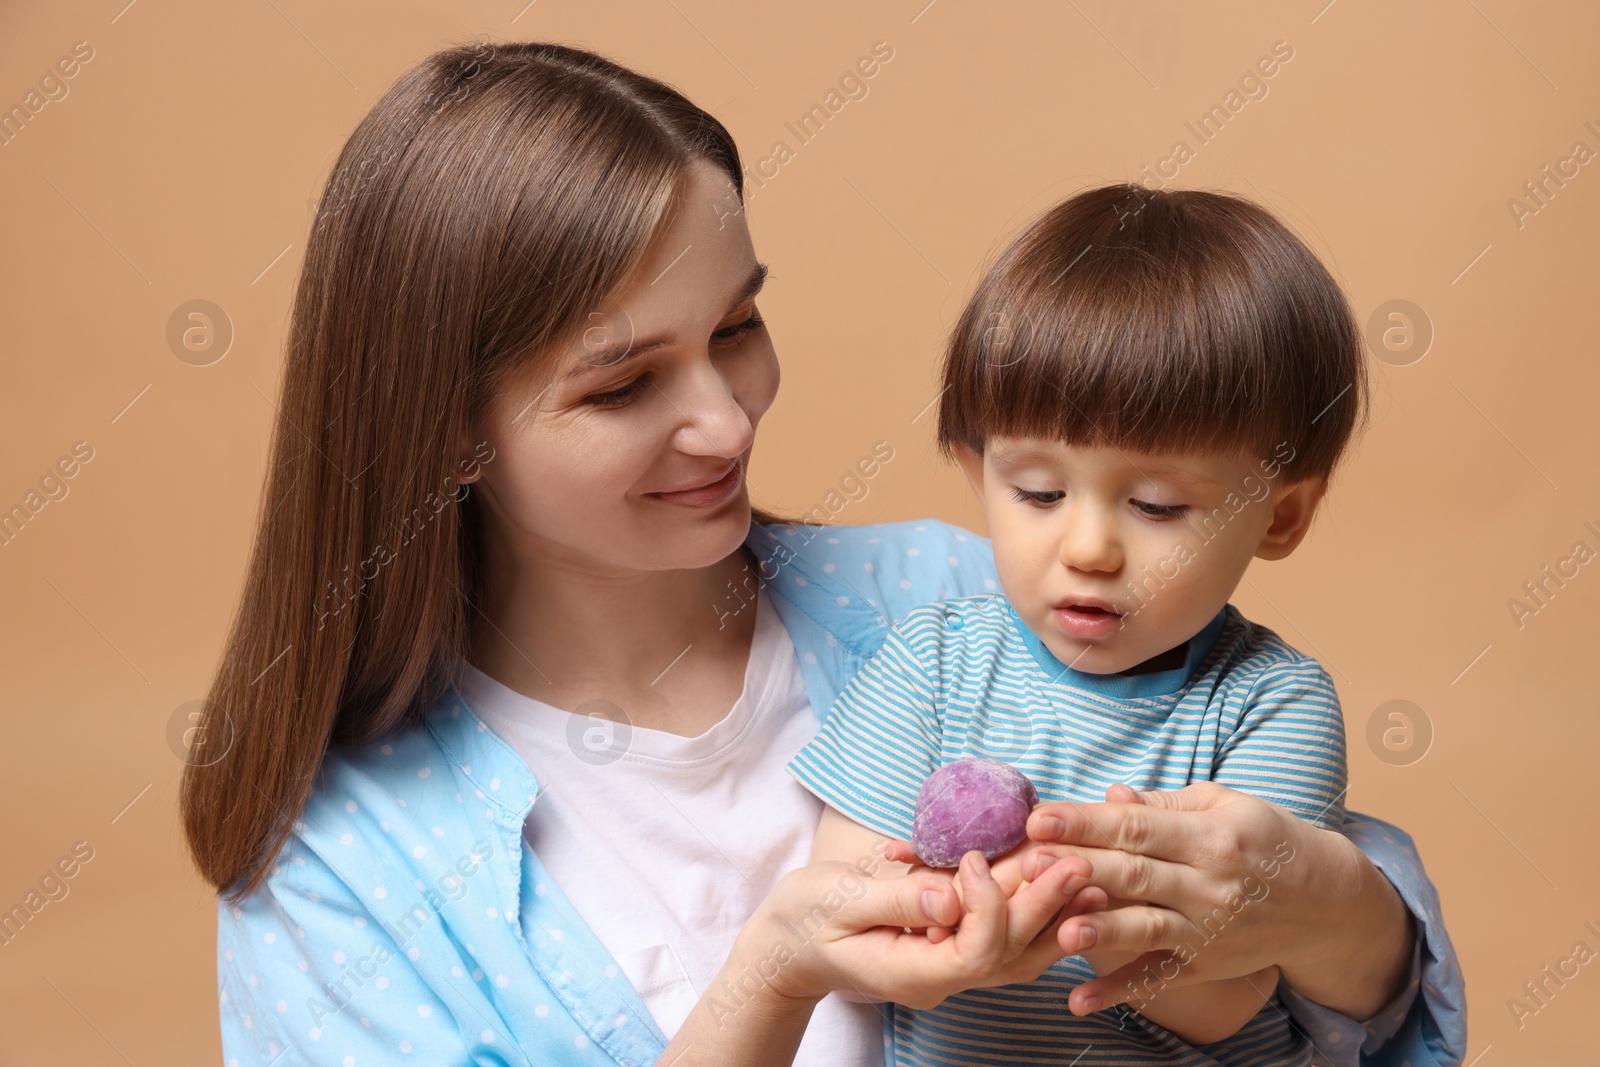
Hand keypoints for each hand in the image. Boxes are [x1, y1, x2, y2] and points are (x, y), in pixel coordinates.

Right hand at [749, 848, 1092, 1010]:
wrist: (788, 944)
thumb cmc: (805, 918)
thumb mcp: (840, 901)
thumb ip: (898, 899)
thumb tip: (950, 893)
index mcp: (912, 971)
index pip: (975, 951)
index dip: (988, 905)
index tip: (978, 858)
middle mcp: (940, 976)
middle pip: (1009, 951)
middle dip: (1045, 905)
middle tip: (1077, 862)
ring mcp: (949, 965)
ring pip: (1015, 949)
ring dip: (1050, 910)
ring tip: (1087, 873)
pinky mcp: (951, 943)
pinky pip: (1000, 935)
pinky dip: (1029, 908)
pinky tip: (1055, 880)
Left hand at [1019, 782, 1414, 1018]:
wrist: (1326, 903)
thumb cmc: (1266, 840)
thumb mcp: (1225, 806)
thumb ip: (1164, 806)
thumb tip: (1111, 798)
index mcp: (1211, 837)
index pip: (1138, 829)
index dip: (1087, 823)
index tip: (1040, 818)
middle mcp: (1210, 886)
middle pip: (1135, 875)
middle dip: (1079, 867)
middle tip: (1028, 862)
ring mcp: (1208, 931)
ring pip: (1146, 929)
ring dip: (1101, 931)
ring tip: (1060, 931)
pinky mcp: (1205, 966)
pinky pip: (1158, 979)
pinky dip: (1120, 992)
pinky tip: (1080, 1000)